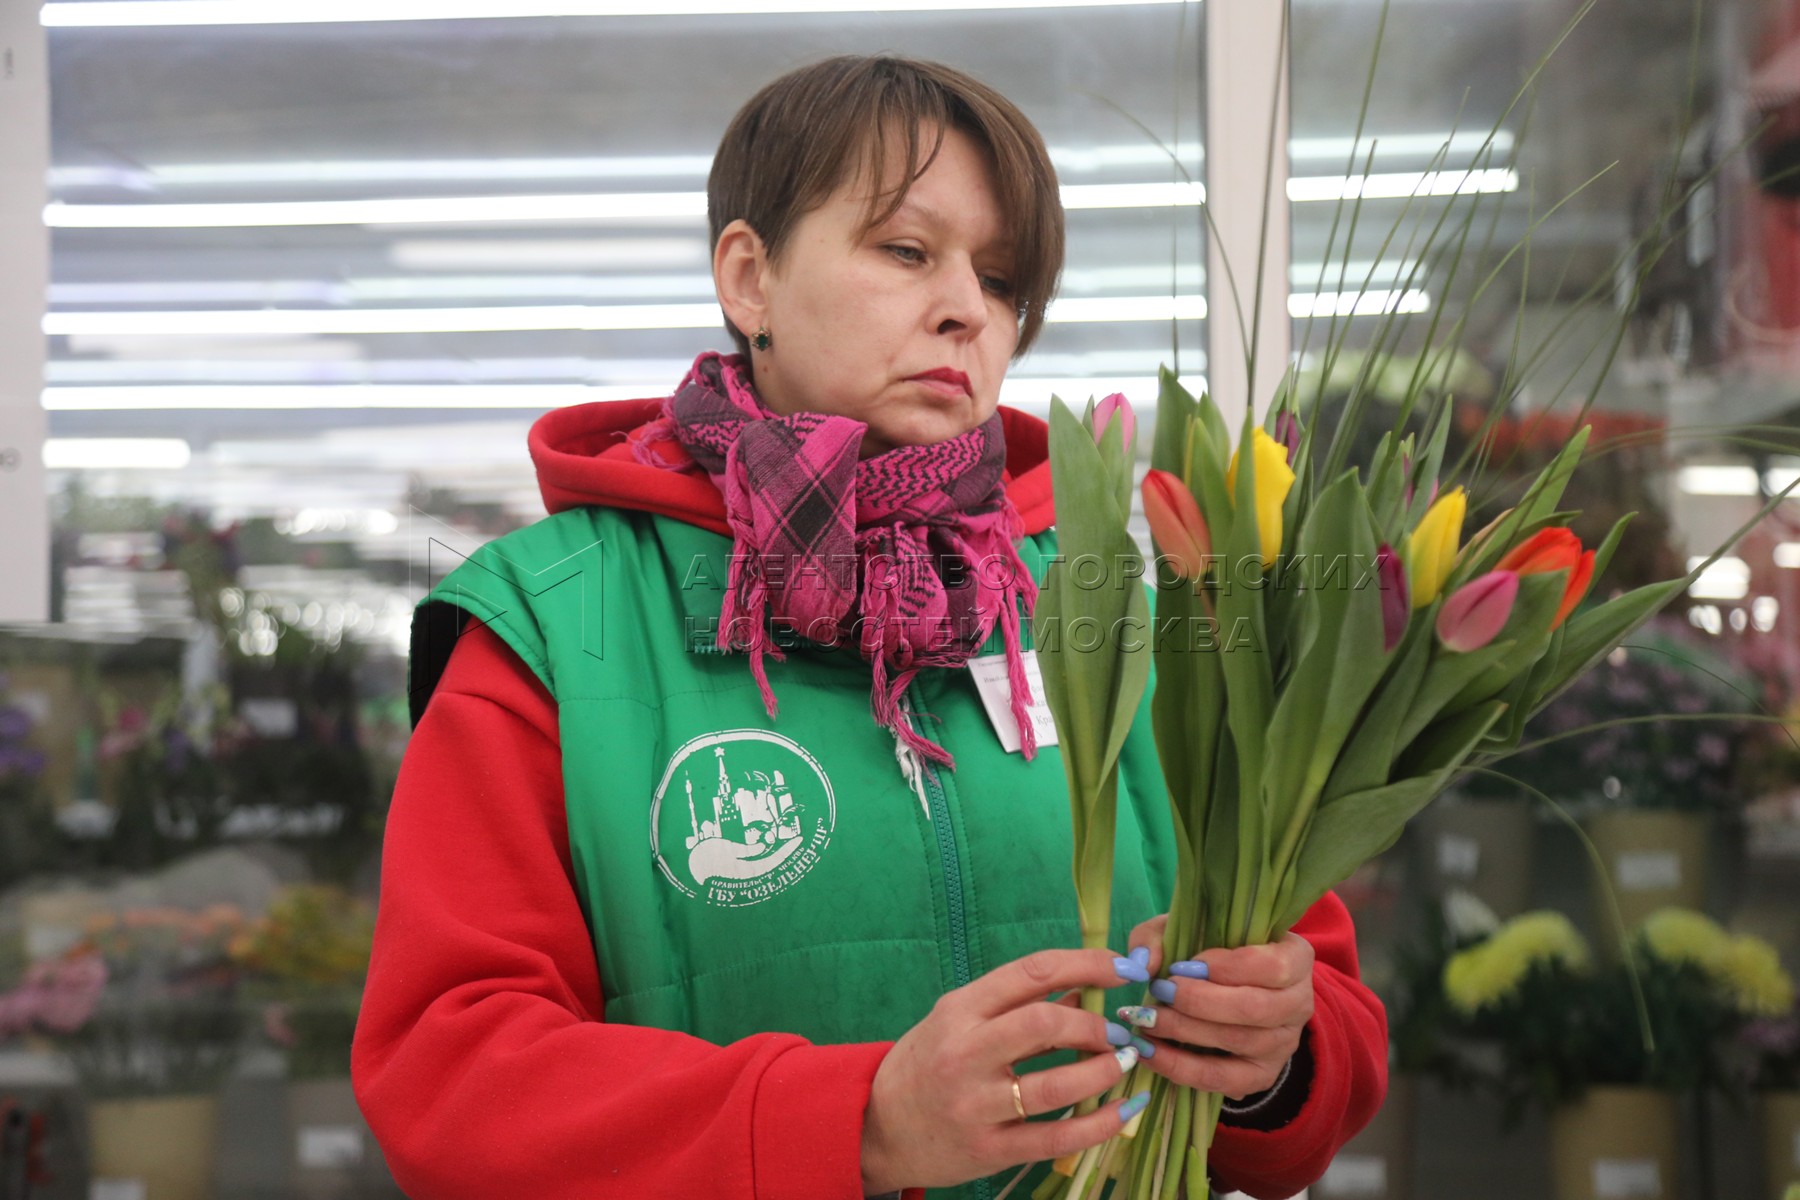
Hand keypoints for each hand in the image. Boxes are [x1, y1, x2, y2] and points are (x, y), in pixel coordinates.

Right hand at [860, 948, 1155, 1193]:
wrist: (876, 1127)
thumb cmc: (927, 1064)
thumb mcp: (959, 1021)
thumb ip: (1019, 1006)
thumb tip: (1088, 988)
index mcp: (960, 1009)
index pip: (1032, 972)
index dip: (1087, 964)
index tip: (1125, 968)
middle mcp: (964, 1052)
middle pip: (1044, 1023)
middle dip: (1096, 1023)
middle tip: (1121, 1029)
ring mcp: (975, 1104)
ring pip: (1056, 1085)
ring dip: (1103, 1070)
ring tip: (1124, 1062)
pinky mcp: (988, 1149)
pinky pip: (1056, 1137)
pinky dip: (1099, 1124)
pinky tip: (1124, 1110)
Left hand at [1118, 914, 1312, 1099]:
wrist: (1232, 991)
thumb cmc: (1210, 953)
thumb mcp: (1186, 930)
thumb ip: (1160, 936)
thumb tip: (1144, 963)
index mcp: (1295, 958)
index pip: (1271, 966)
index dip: (1224, 967)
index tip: (1182, 965)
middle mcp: (1299, 1003)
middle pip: (1254, 1009)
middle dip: (1198, 1002)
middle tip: (1159, 991)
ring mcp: (1284, 1044)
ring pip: (1238, 1042)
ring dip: (1184, 1032)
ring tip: (1146, 1020)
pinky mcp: (1262, 1076)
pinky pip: (1223, 1079)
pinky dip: (1181, 1069)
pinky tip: (1150, 1053)